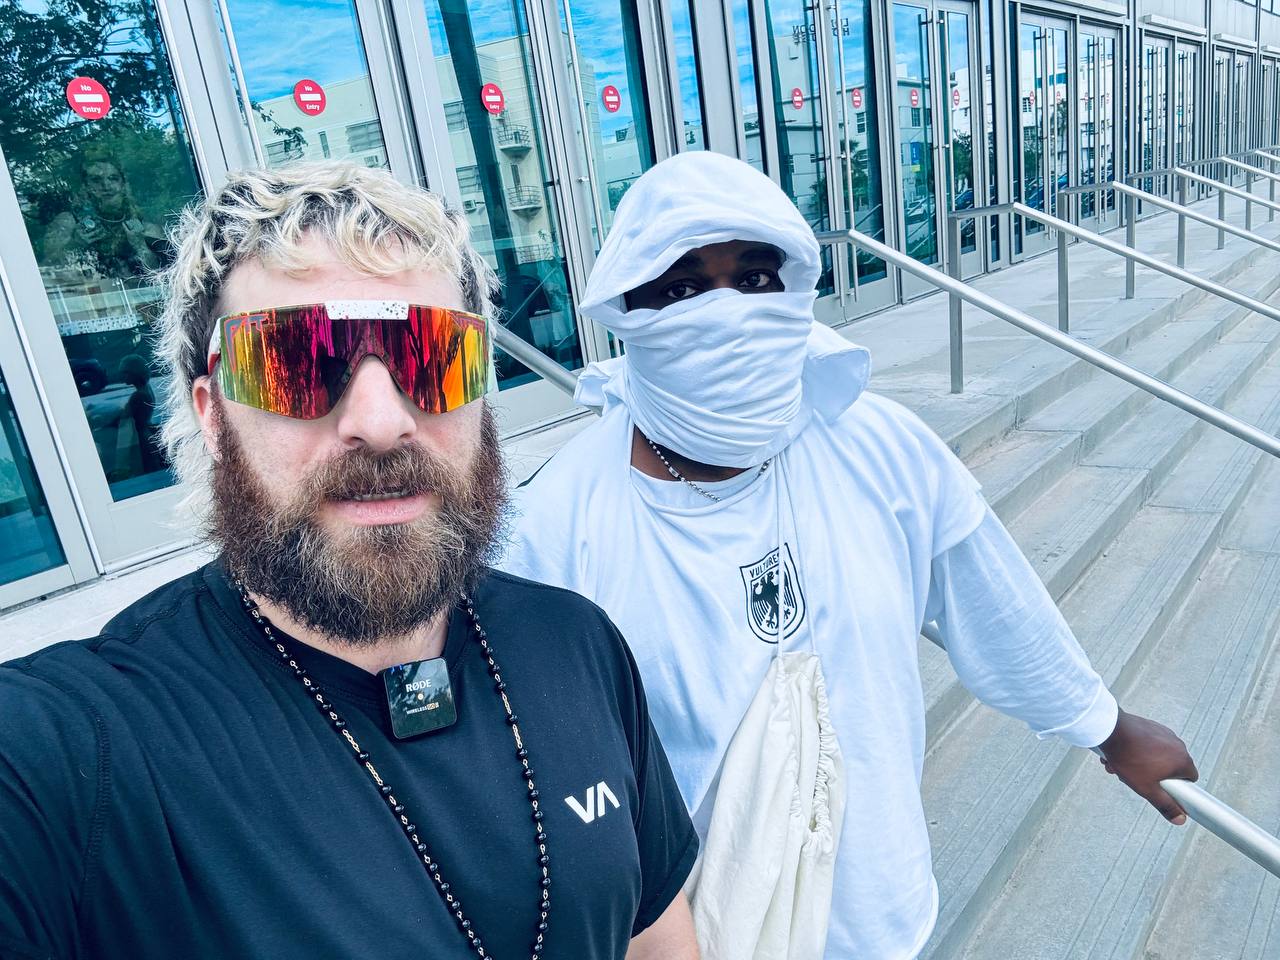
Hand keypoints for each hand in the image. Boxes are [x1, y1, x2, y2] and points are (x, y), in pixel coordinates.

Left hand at [1098, 708, 1198, 823]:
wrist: (1111, 730)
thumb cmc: (1129, 757)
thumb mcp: (1147, 789)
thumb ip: (1165, 805)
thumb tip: (1179, 818)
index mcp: (1182, 760)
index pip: (1190, 779)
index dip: (1177, 787)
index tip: (1163, 789)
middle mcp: (1177, 745)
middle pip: (1170, 768)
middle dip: (1151, 775)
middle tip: (1136, 778)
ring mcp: (1164, 733)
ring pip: (1155, 756)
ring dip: (1140, 763)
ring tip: (1122, 766)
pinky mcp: (1151, 727)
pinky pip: (1147, 743)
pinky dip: (1136, 750)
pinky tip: (1121, 754)